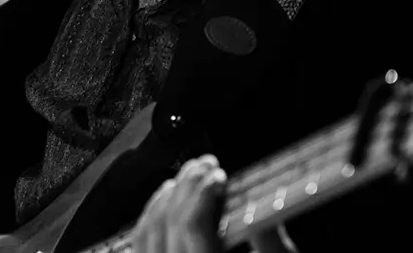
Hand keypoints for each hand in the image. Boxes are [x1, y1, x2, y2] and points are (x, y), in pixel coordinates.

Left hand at [127, 155, 297, 252]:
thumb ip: (271, 247)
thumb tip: (262, 206)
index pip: (192, 231)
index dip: (202, 196)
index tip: (219, 176)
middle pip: (167, 229)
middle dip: (185, 191)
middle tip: (204, 168)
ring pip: (145, 238)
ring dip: (163, 203)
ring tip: (184, 181)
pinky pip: (141, 251)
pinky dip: (150, 225)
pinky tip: (164, 209)